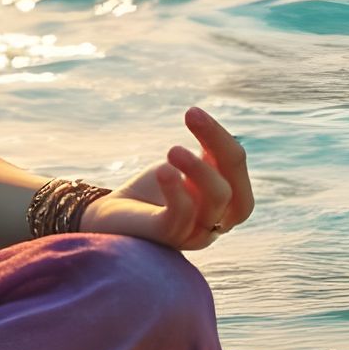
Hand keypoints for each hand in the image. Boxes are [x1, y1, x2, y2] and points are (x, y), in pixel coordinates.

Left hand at [80, 106, 253, 251]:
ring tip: (173, 149)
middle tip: (190, 114)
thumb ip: (204, 154)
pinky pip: (182, 217)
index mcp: (224, 199)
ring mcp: (195, 233)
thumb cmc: (153, 188)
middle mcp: (216, 220)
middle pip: (234, 186)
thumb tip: (211, 124)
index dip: (221, 139)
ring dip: (199, 169)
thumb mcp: (182, 166)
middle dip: (219, 146)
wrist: (112, 216)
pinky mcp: (167, 238)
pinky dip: (177, 191)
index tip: (193, 111)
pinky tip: (164, 170)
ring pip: (216, 201)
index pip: (236, 168)